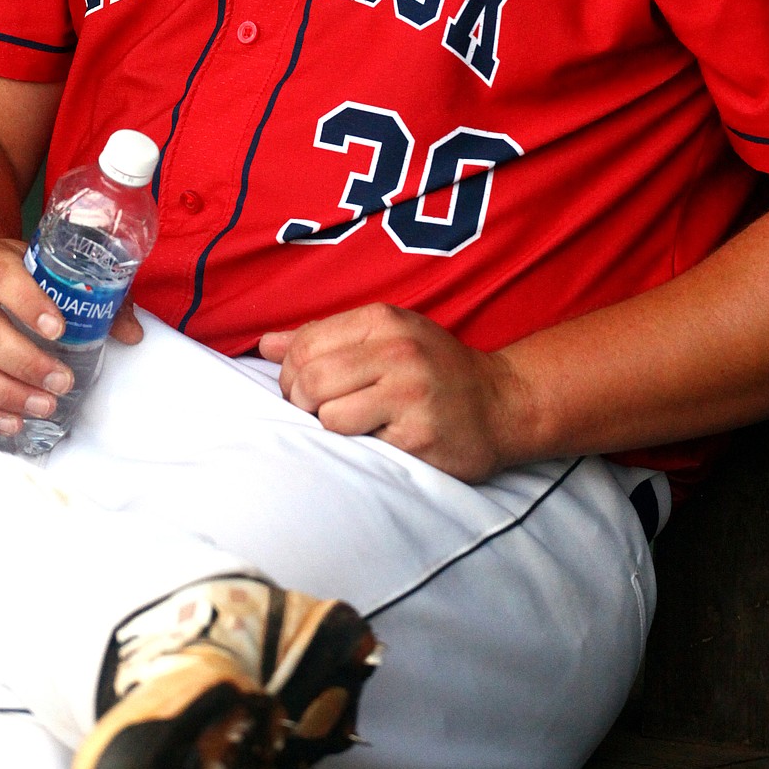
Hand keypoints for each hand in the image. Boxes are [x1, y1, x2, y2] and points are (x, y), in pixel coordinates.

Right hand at [0, 237, 136, 438]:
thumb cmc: (6, 274)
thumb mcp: (39, 266)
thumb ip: (86, 292)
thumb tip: (131, 333)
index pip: (1, 277)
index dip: (28, 303)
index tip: (59, 329)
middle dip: (25, 363)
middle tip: (62, 383)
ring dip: (4, 394)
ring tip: (44, 407)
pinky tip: (11, 423)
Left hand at [259, 303, 526, 482]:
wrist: (503, 404)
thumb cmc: (435, 369)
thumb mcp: (387, 336)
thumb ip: (325, 337)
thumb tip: (265, 345)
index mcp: (384, 320)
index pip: (305, 344)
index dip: (291, 373)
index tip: (304, 388)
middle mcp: (397, 351)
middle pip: (310, 381)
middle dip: (302, 404)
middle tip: (320, 412)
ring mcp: (409, 395)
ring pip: (328, 417)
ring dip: (332, 429)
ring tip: (355, 425)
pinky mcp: (417, 437)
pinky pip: (360, 447)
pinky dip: (362, 448)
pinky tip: (383, 439)